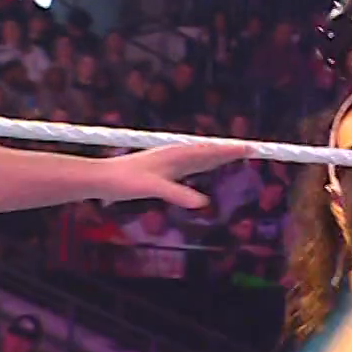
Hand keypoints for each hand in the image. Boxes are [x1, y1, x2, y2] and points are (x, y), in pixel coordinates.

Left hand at [100, 143, 249, 208]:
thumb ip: (178, 194)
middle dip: (230, 150)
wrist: (99, 179)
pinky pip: (191, 164)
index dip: (232, 150)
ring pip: (201, 156)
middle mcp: (175, 155)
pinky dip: (205, 163)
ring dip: (219, 156)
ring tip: (234, 154)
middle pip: (209, 151)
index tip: (252, 148)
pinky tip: (205, 167)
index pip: (211, 150)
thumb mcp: (152, 189)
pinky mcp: (163, 170)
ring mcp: (169, 162)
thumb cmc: (123, 182)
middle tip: (251, 149)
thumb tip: (203, 203)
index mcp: (176, 155)